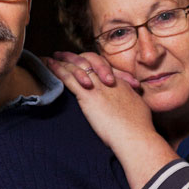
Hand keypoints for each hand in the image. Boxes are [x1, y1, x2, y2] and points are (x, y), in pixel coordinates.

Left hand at [44, 54, 179, 188]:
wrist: (135, 134)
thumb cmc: (140, 127)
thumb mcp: (139, 108)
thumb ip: (132, 102)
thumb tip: (133, 105)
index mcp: (120, 83)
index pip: (103, 66)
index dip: (91, 62)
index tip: (83, 61)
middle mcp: (108, 80)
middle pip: (89, 61)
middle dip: (74, 57)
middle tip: (62, 54)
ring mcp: (97, 87)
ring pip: (77, 67)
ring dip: (61, 61)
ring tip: (49, 58)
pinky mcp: (88, 96)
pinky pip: (69, 78)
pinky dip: (57, 70)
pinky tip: (48, 66)